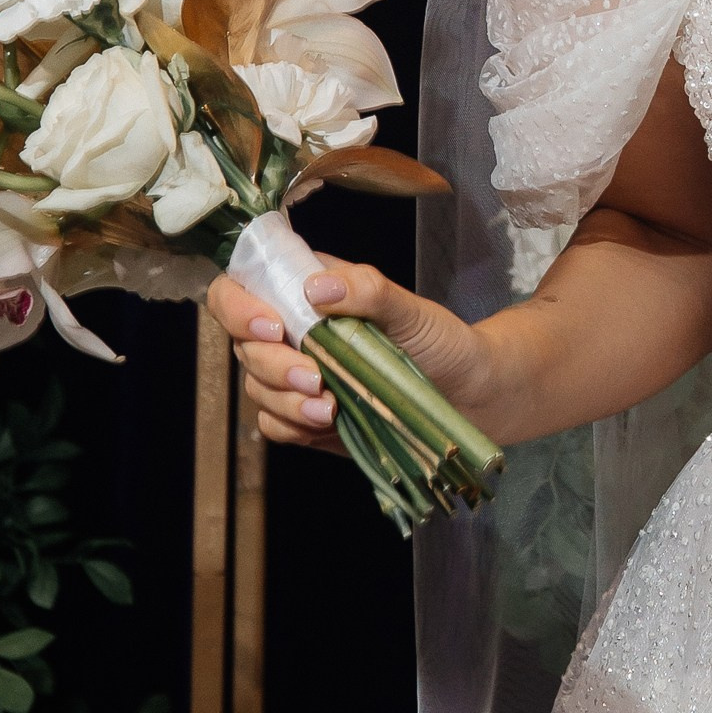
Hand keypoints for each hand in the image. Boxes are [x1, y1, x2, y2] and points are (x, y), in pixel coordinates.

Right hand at [208, 255, 487, 454]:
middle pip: (244, 345)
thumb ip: (368, 290)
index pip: (243, 286)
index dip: (240, 306)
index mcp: (310, 292)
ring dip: (285, 400)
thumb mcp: (412, 309)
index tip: (272, 327)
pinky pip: (275, 425)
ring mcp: (298, 377)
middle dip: (273, 365)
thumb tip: (316, 287)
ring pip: (257, 388)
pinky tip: (326, 423)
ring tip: (329, 408)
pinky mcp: (307, 418)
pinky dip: (292, 426)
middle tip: (316, 377)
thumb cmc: (442, 341)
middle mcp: (295, 332)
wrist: (471, 396)